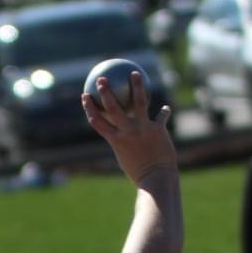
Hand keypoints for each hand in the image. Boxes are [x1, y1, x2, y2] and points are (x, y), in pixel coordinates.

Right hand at [81, 70, 175, 184]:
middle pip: (112, 108)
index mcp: (115, 141)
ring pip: (138, 102)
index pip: (97, 121)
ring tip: (134, 73)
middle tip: (101, 79)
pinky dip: (164, 113)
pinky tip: (166, 108)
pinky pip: (160, 116)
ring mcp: (142, 129)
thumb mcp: (126, 159)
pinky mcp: (157, 130)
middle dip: (104, 91)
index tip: (85, 96)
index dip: (89, 107)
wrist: (156, 180)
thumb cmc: (140, 174)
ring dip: (136, 85)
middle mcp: (126, 132)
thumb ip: (123, 144)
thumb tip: (121, 136)